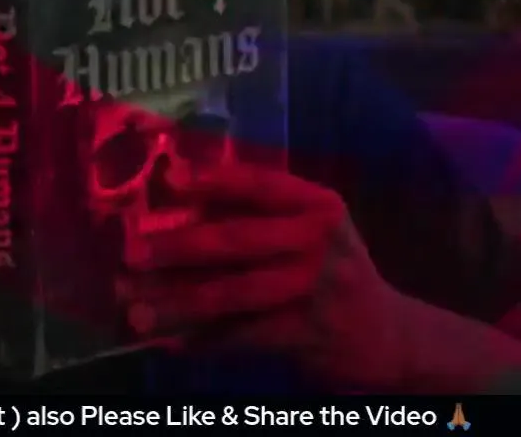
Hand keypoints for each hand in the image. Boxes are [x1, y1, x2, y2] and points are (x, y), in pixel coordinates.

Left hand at [117, 165, 405, 389]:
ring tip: (135, 309)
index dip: (213, 181)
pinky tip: (172, 342)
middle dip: (178, 247)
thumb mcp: (311, 230)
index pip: (261, 184)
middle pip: (237, 239)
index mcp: (318, 205)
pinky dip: (205, 340)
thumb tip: (179, 193)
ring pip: (234, 293)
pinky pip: (244, 335)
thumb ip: (260, 211)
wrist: (388, 334)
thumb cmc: (332, 271)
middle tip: (133, 254)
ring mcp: (317, 289)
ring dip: (178, 302)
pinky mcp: (309, 333)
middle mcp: (321, 241)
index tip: (168, 179)